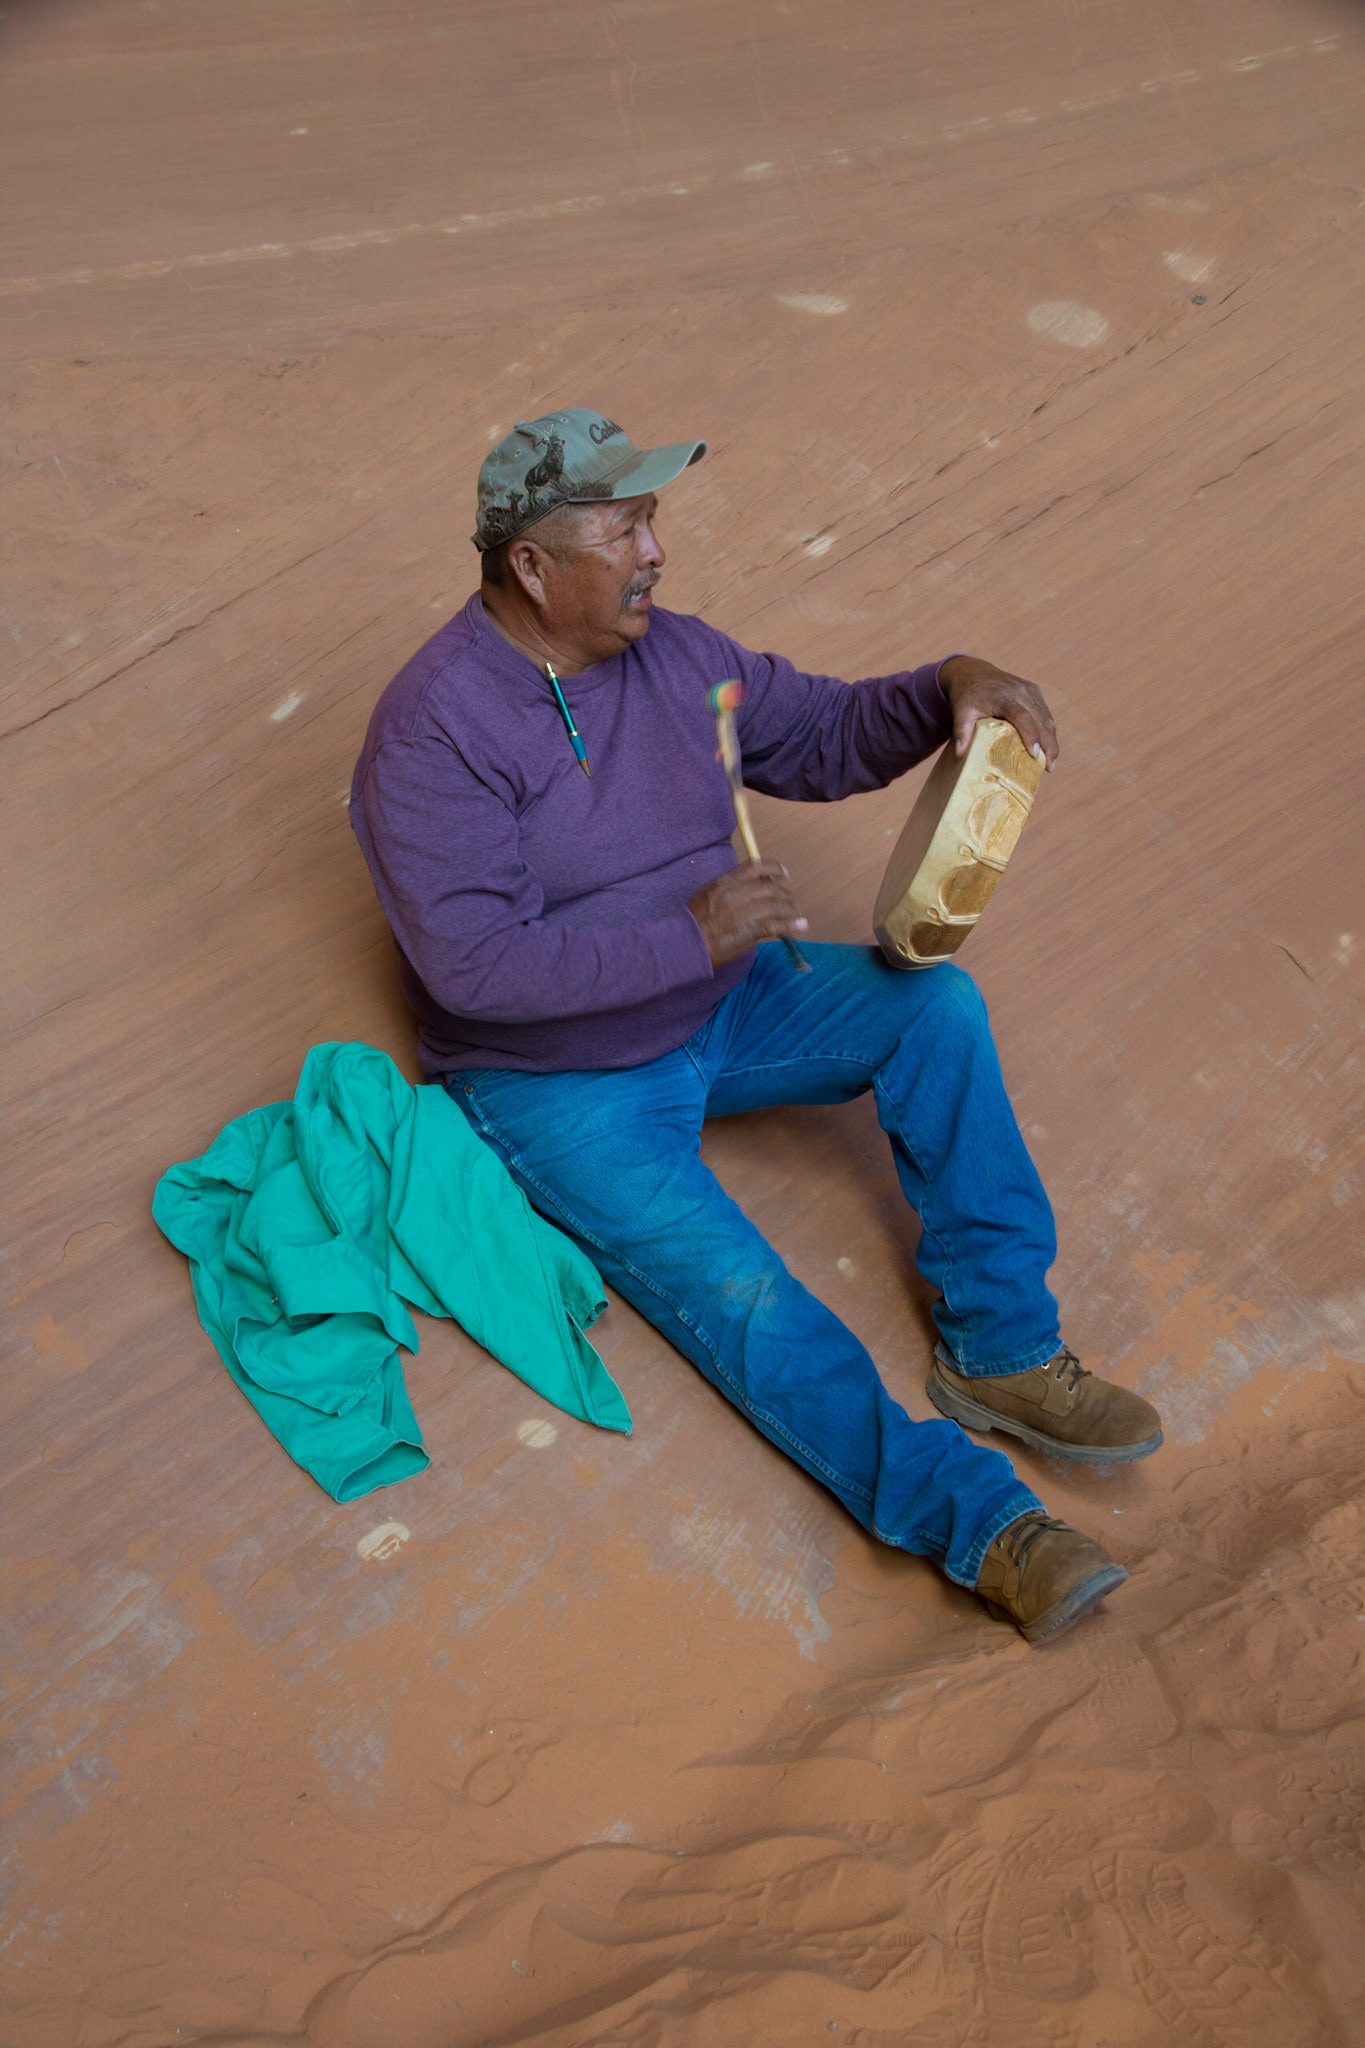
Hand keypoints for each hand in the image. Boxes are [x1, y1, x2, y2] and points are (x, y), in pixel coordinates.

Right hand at [688, 862, 808, 965]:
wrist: (685, 943)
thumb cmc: (693, 922)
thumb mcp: (707, 895)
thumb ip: (728, 889)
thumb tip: (748, 891)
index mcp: (725, 882)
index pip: (755, 867)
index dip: (774, 868)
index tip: (784, 873)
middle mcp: (736, 893)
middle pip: (769, 888)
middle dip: (784, 895)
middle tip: (790, 902)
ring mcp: (743, 912)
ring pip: (776, 905)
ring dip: (790, 910)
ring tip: (796, 915)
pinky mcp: (748, 930)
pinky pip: (775, 925)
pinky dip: (791, 925)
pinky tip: (801, 925)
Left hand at [939, 655, 1058, 770]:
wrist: (972, 672)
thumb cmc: (966, 696)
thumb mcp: (960, 712)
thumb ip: (961, 732)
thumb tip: (961, 754)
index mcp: (1001, 696)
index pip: (1020, 716)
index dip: (1030, 734)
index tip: (1035, 753)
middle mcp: (1018, 691)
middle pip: (1039, 718)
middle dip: (1048, 744)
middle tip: (1049, 767)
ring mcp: (1028, 689)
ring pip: (1046, 717)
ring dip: (1052, 740)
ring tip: (1051, 762)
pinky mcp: (1033, 690)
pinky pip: (1044, 712)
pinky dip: (1049, 730)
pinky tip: (1049, 747)